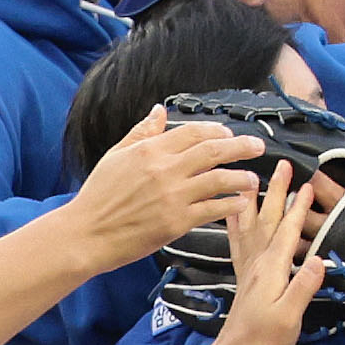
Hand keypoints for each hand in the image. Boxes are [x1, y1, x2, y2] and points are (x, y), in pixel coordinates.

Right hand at [64, 108, 267, 267]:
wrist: (86, 233)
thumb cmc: (98, 197)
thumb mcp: (116, 156)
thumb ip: (141, 132)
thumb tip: (159, 111)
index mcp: (150, 149)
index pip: (193, 131)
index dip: (217, 131)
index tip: (229, 134)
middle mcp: (165, 169)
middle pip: (213, 150)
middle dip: (241, 146)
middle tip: (258, 146)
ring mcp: (173, 195)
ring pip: (219, 179)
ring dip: (241, 177)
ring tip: (253, 179)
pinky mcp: (177, 222)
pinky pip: (213, 210)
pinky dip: (231, 205)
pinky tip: (240, 204)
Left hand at [202, 163, 326, 344]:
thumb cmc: (264, 343)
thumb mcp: (290, 317)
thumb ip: (303, 287)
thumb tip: (320, 258)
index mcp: (271, 270)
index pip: (287, 230)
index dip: (299, 207)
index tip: (309, 183)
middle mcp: (257, 264)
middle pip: (267, 219)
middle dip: (277, 192)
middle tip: (283, 166)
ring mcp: (249, 270)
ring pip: (251, 226)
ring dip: (254, 200)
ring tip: (254, 178)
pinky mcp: (244, 279)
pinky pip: (239, 242)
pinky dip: (237, 223)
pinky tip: (235, 214)